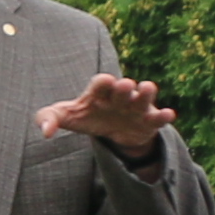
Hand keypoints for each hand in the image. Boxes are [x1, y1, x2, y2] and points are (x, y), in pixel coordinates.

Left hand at [34, 71, 174, 155]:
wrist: (110, 132)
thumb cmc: (86, 117)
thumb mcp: (66, 117)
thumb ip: (48, 118)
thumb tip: (45, 132)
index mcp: (99, 92)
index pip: (101, 83)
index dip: (102, 82)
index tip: (103, 82)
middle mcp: (120, 96)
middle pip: (123, 87)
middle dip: (124, 87)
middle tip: (124, 85)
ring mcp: (136, 107)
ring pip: (144, 97)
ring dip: (146, 93)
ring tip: (148, 89)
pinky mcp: (149, 121)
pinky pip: (159, 117)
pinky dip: (164, 115)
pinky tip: (169, 114)